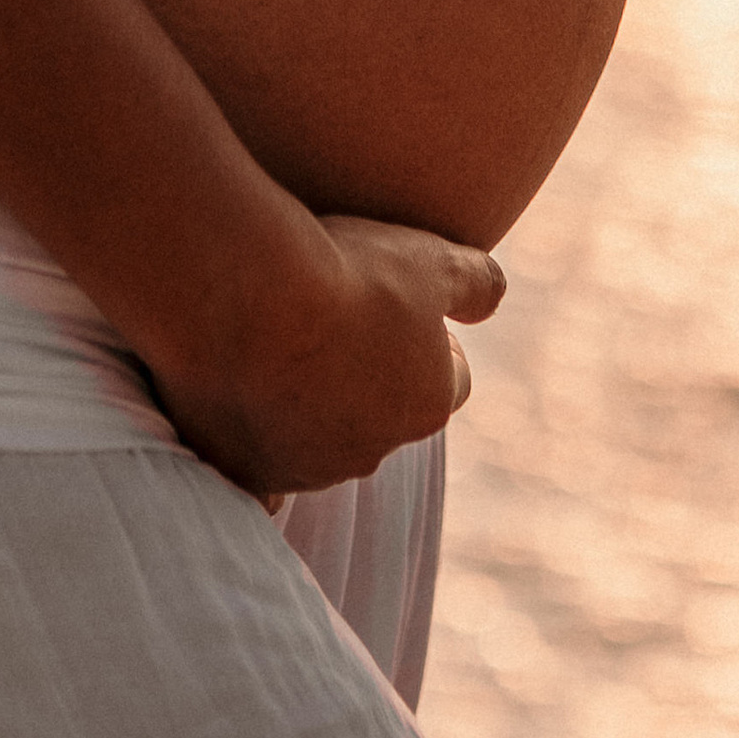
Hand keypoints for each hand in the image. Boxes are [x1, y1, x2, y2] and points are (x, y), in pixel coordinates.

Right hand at [147, 212, 506, 502]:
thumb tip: (495, 295)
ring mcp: (310, 467)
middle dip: (365, 378)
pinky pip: (262, 478)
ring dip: (307, 408)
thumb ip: (473, 281)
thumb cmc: (345, 273)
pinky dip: (259, 454)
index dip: (431, 343)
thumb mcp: (429, 259)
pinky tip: (243, 424)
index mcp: (426, 404)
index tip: (397, 307)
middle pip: (383, 416)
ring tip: (273, 346)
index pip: (449, 380)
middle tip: (329, 323)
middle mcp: (374, 450)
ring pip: (319, 443)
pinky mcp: (252, 472)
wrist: (249, 297)